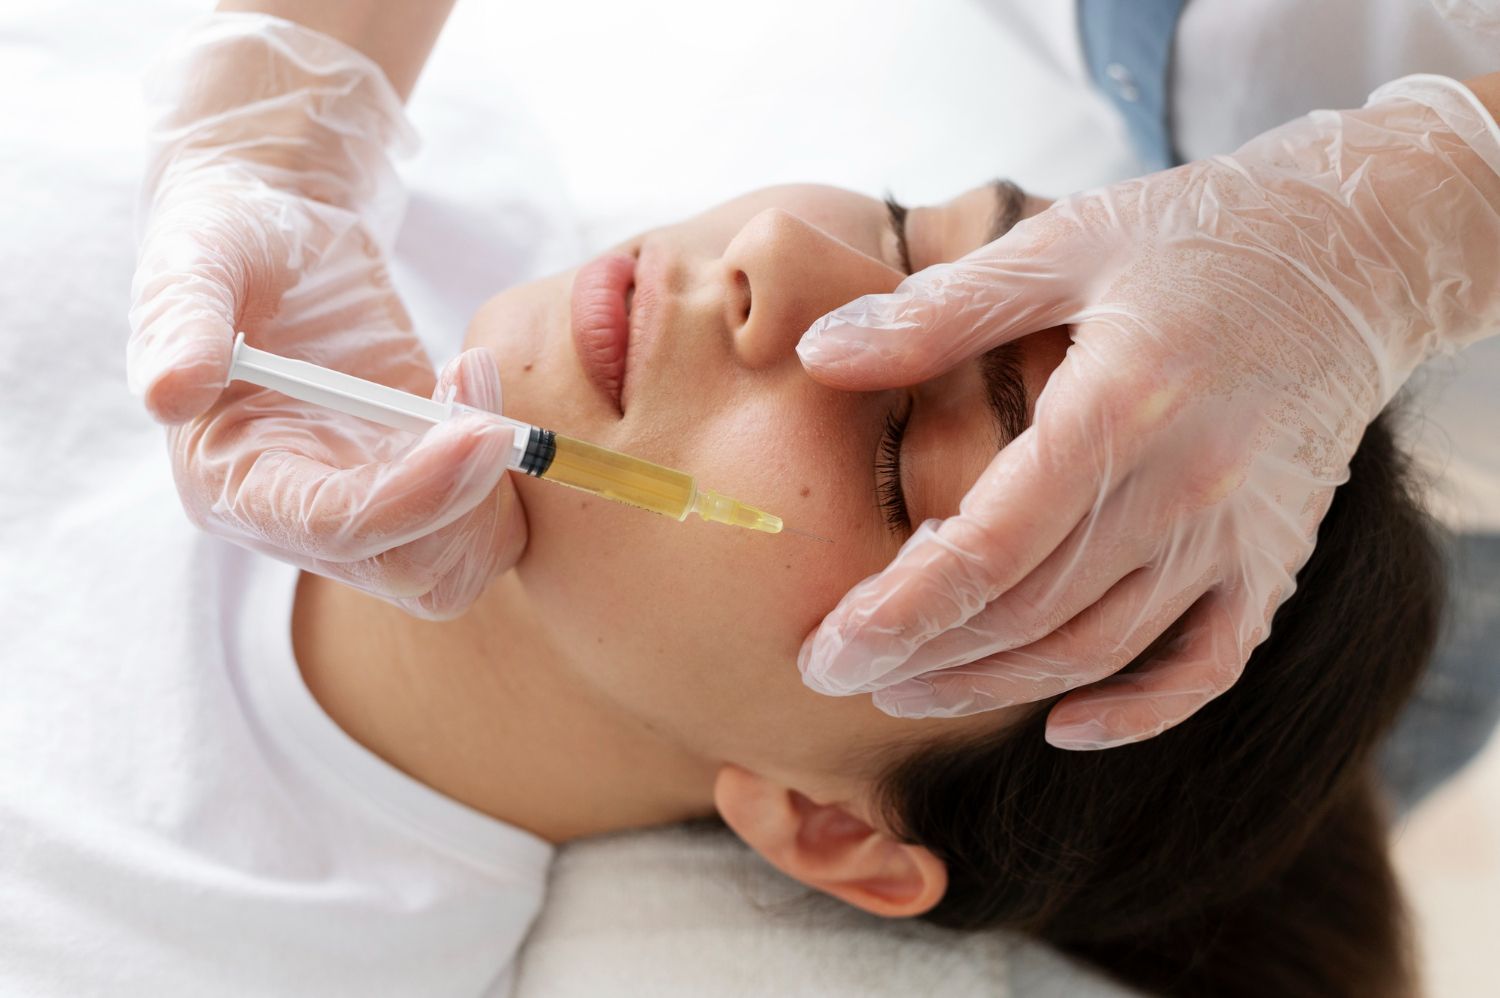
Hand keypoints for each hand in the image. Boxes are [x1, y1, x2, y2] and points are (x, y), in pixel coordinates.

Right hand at [128, 15, 523, 617]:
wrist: (285, 233)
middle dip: (468, 495)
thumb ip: (181, 321)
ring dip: (492, 484)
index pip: (338, 530)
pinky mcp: (414, 489)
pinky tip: (472, 388)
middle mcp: (297, 520)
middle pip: (411, 571)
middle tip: (477, 386)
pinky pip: (483, 526)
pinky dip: (503, 474)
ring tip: (468, 375)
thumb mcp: (198, 258)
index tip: (482, 429)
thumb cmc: (233, 239)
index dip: (418, 494)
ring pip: (457, 565)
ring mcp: (363, 510)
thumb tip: (168, 392)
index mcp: (231, 484)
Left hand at [796, 75, 1499, 747]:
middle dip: (924, 659)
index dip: (899, 612)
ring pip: (1100, 648)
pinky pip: (1206, 665)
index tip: (824, 653)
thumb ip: (939, 310)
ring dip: (996, 687)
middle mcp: (1185, 486)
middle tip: (838, 675)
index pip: (991, 544)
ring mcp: (1237, 534)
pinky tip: (1063, 727)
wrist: (1357, 248)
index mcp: (1122, 403)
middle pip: (1033, 612)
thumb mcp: (1061, 244)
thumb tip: (817, 351)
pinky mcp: (1274, 558)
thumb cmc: (1193, 236)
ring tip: (908, 692)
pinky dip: (1137, 712)